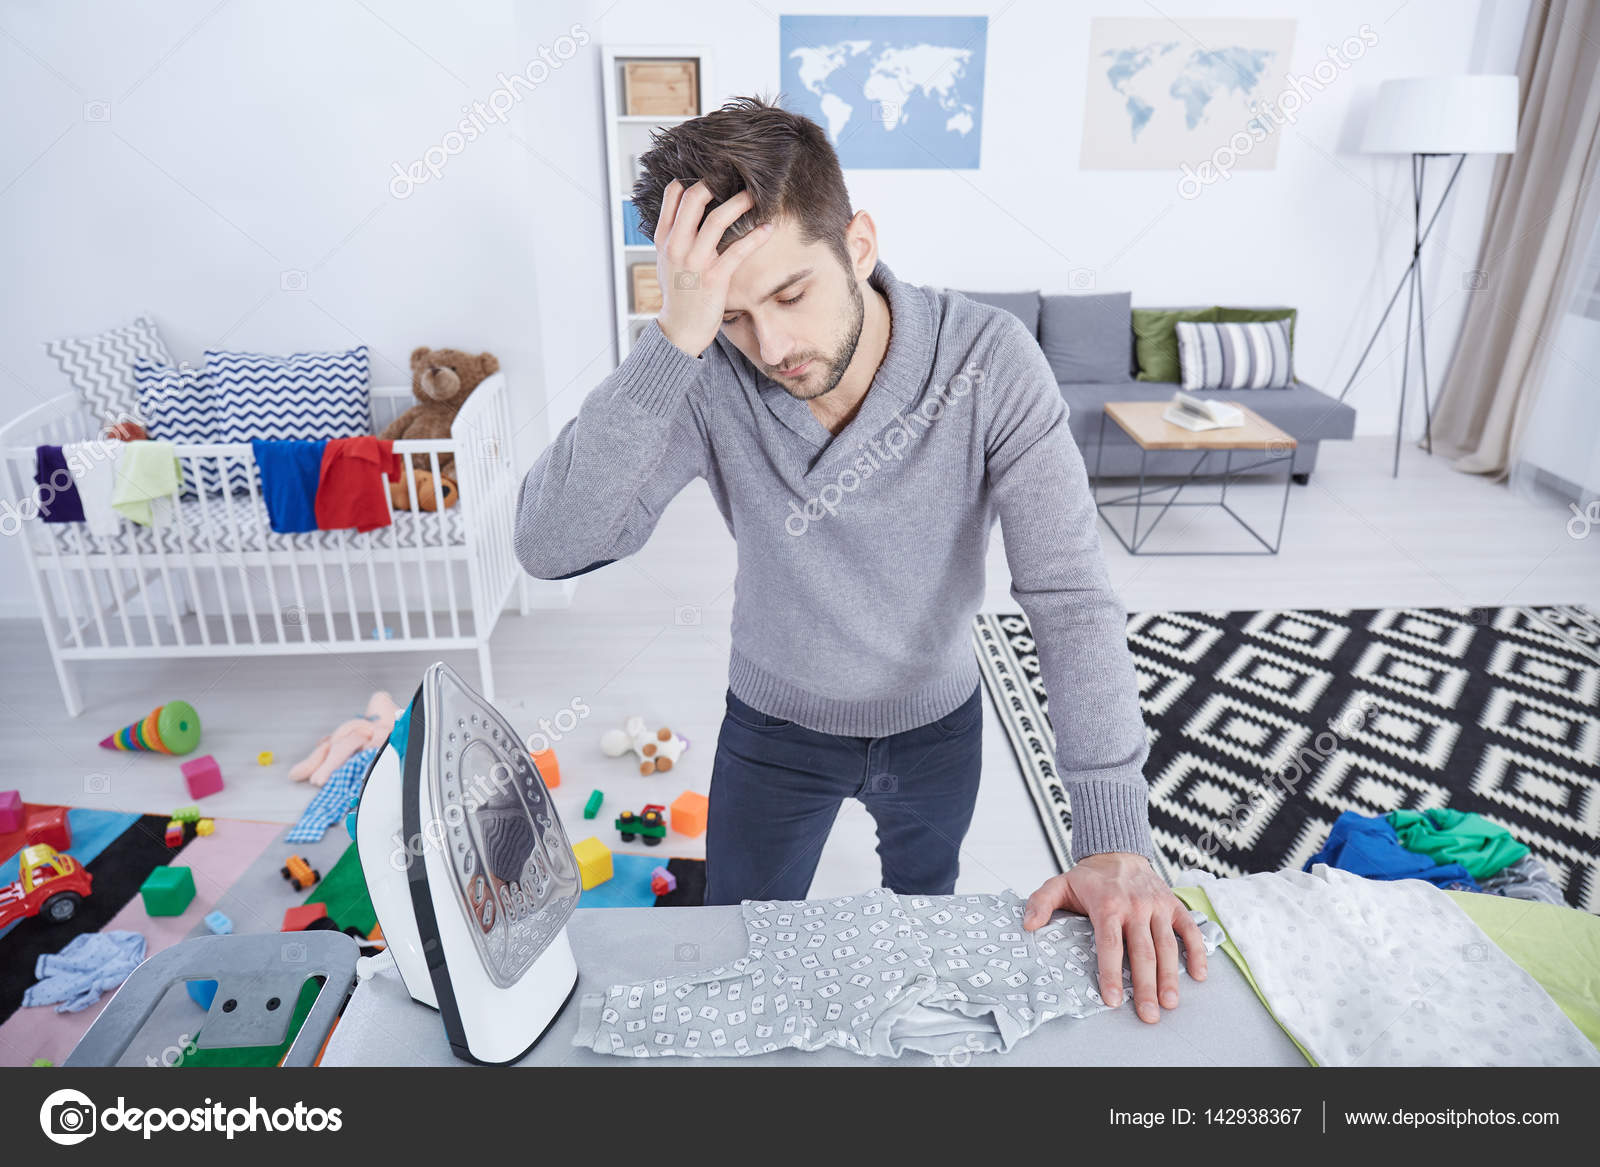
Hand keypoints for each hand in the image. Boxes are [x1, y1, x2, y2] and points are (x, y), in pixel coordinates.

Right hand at [653, 179, 775, 357]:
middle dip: (718, 182)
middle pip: (695, 198)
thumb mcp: (666, 260)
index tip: (714, 172)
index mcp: (663, 238)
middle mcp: (676, 246)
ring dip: (741, 203)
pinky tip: (768, 229)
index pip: (673, 194)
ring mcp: (695, 261)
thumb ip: (674, 234)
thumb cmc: (679, 293)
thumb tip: (687, 207)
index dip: (694, 177)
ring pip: (717, 219)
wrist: (680, 330)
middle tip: (737, 177)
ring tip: (756, 196)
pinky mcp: (715, 278)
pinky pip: (738, 250)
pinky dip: (756, 237)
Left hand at [1022, 852, 1207, 1022]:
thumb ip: (1041, 903)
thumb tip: (1028, 925)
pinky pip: (1189, 930)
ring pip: (1167, 945)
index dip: (1110, 973)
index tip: (1113, 1000)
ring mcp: (1157, 906)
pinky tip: (1199, 975)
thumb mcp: (1059, 884)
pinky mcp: (1173, 905)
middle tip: (1148, 1015)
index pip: (1110, 944)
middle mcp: (1135, 907)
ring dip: (1170, 976)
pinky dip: (1198, 951)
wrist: (1118, 852)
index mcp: (1107, 905)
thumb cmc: (1088, 878)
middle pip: (1142, 952)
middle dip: (1145, 986)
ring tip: (1170, 1002)